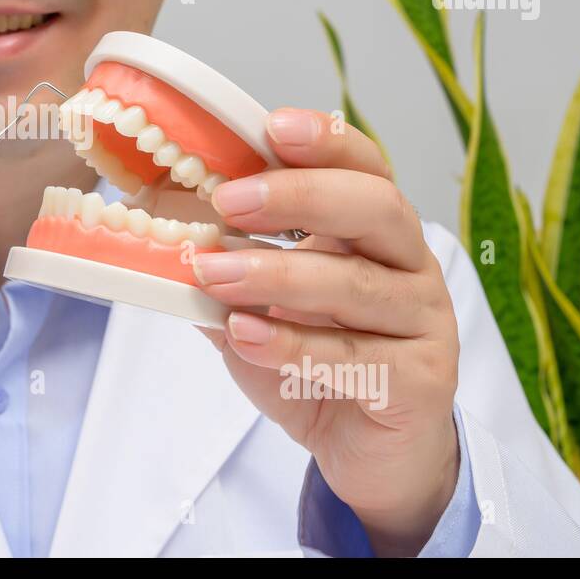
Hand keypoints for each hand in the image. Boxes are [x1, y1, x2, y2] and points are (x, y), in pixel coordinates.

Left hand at [193, 108, 459, 556]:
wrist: (365, 451)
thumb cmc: (316, 362)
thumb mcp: (258, 305)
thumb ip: (225, 264)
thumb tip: (154, 223)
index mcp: (375, 230)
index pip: (364, 167)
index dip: (325, 141)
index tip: (272, 127)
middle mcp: (410, 265)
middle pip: (374, 208)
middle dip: (298, 196)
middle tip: (229, 201)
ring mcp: (425, 322)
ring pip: (358, 284)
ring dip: (278, 275)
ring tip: (214, 273)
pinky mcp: (422, 381)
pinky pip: (355, 356)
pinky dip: (294, 344)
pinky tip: (246, 334)